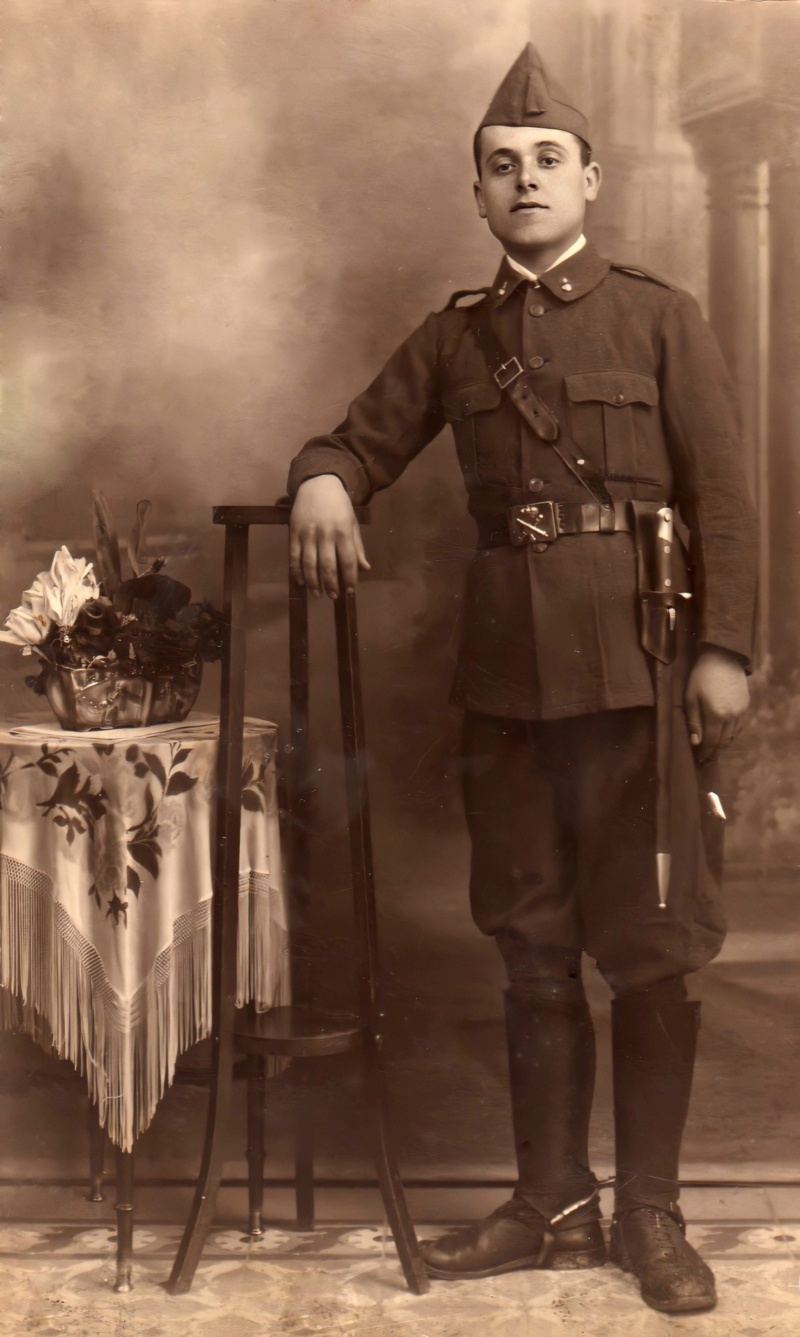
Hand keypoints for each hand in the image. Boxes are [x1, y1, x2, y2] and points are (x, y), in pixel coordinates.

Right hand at [289, 475, 370, 598]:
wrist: (318, 484)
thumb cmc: (339, 505)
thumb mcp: (353, 523)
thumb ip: (358, 547)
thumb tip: (365, 569)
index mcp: (343, 531)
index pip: (348, 561)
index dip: (349, 578)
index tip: (350, 591)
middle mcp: (325, 534)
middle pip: (327, 566)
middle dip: (331, 585)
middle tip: (334, 597)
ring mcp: (308, 533)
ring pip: (309, 564)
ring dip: (313, 582)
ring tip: (318, 594)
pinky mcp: (294, 532)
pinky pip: (294, 556)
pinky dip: (297, 571)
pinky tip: (302, 582)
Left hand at [685, 647, 749, 763]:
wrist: (722, 658)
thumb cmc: (701, 677)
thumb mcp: (690, 698)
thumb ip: (693, 722)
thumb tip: (695, 743)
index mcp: (716, 716)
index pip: (710, 742)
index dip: (704, 753)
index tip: (698, 759)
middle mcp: (731, 717)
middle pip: (723, 742)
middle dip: (714, 753)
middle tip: (706, 760)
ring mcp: (741, 712)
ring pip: (733, 736)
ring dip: (723, 745)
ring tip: (714, 751)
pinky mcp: (746, 706)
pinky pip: (739, 727)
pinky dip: (732, 734)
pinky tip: (725, 736)